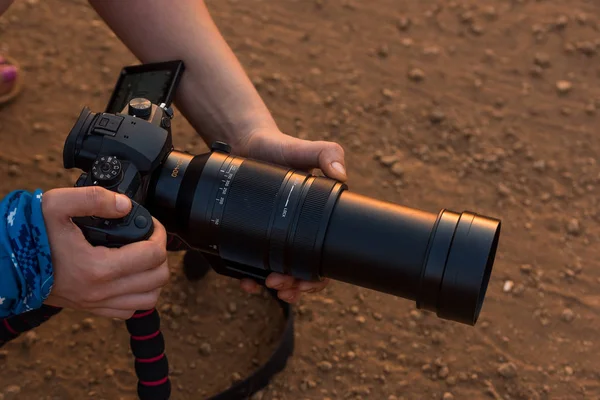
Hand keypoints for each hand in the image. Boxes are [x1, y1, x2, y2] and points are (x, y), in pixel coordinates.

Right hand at [42, 186, 169, 318]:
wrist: (6, 263)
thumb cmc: (30, 234)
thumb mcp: (56, 204)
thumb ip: (93, 198)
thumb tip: (124, 205)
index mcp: (99, 268)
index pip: (153, 255)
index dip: (160, 234)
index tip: (152, 224)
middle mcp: (101, 291)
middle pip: (158, 278)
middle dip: (160, 254)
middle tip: (150, 238)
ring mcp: (96, 303)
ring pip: (149, 299)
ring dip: (153, 276)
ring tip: (143, 256)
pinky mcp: (91, 309)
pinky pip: (129, 310)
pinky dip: (138, 294)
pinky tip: (129, 274)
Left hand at [233, 129, 347, 302]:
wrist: (245, 145)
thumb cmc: (279, 148)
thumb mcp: (304, 149)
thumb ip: (328, 154)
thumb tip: (341, 174)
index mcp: (316, 220)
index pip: (324, 258)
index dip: (317, 277)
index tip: (304, 282)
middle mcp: (298, 232)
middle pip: (304, 273)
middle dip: (295, 286)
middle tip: (280, 284)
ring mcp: (275, 235)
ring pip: (282, 274)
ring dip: (277, 286)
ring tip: (266, 284)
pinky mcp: (253, 234)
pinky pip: (255, 265)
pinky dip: (252, 278)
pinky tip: (248, 281)